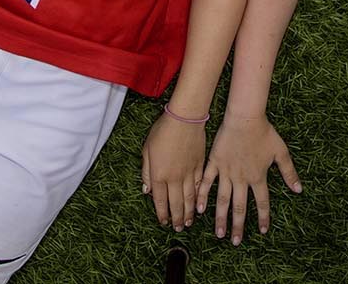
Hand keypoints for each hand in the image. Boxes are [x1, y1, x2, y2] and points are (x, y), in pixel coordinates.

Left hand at [141, 111, 206, 231]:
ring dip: (188, 213)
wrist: (185, 118)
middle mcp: (174, 178)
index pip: (160, 200)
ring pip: (189, 198)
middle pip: (176, 203)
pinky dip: (199, 198)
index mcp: (159, 175)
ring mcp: (189, 173)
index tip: (164, 222)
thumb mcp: (147, 150)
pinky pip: (199, 187)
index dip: (162, 213)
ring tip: (188, 222)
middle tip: (177, 228)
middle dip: (176, 218)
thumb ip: (147, 172)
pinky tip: (199, 205)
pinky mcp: (200, 166)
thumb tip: (146, 190)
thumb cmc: (162, 131)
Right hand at [199, 113, 300, 243]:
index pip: (262, 202)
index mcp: (258, 176)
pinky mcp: (215, 162)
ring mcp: (227, 171)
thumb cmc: (264, 132)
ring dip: (221, 217)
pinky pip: (207, 182)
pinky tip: (200, 209)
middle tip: (235, 242)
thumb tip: (299, 190)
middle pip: (240, 206)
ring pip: (222, 199)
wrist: (244, 117)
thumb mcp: (281, 151)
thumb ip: (289, 172)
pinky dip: (203, 196)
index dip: (263, 217)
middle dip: (238, 226)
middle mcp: (242, 178)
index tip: (263, 231)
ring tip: (219, 233)